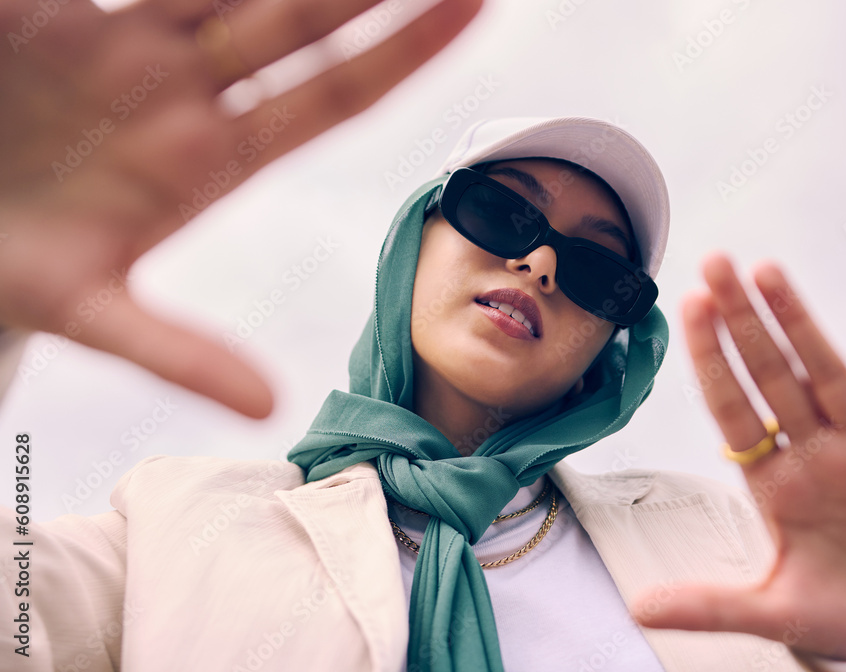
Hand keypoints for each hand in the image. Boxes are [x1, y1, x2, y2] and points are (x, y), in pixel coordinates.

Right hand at [0, 0, 481, 417]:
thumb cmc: (22, 276)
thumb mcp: (93, 313)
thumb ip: (178, 354)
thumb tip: (268, 407)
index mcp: (216, 157)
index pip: (334, 96)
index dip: (403, 52)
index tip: (470, 8)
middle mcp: (187, 91)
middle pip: (297, 19)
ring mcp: (129, 45)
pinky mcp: (58, 15)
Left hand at [632, 253, 845, 660]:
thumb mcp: (773, 611)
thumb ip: (709, 603)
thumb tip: (638, 609)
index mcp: (776, 483)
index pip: (733, 408)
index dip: (712, 359)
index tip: (687, 307)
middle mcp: (818, 454)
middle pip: (772, 375)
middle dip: (743, 321)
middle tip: (714, 265)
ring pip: (828, 374)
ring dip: (799, 324)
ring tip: (767, 272)